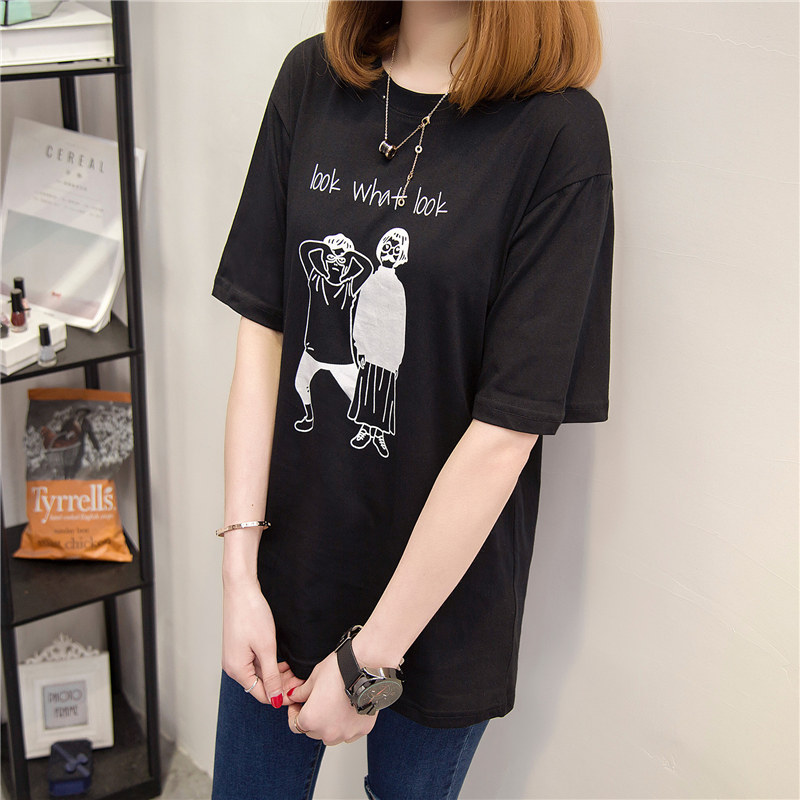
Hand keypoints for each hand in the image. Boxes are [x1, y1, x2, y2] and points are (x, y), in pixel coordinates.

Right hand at [222, 578, 300, 706]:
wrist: (241, 589)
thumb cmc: (251, 614)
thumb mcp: (266, 648)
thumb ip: (272, 676)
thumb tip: (275, 699)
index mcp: (237, 670)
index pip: (261, 695)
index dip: (281, 695)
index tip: (299, 690)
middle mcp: (233, 666)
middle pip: (260, 685)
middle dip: (281, 684)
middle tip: (300, 678)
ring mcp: (236, 656)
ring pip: (260, 673)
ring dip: (277, 673)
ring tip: (295, 669)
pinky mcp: (240, 647)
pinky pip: (256, 662)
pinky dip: (270, 663)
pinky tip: (284, 660)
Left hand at [286, 652, 377, 744]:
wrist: (365, 666)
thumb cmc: (339, 670)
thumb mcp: (313, 678)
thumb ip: (301, 693)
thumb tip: (294, 697)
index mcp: (311, 720)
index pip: (295, 725)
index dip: (294, 713)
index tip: (298, 704)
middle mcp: (327, 732)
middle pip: (313, 731)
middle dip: (313, 718)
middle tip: (318, 702)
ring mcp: (346, 733)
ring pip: (332, 735)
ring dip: (330, 725)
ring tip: (334, 705)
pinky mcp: (362, 730)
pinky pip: (349, 733)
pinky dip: (347, 725)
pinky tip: (348, 709)